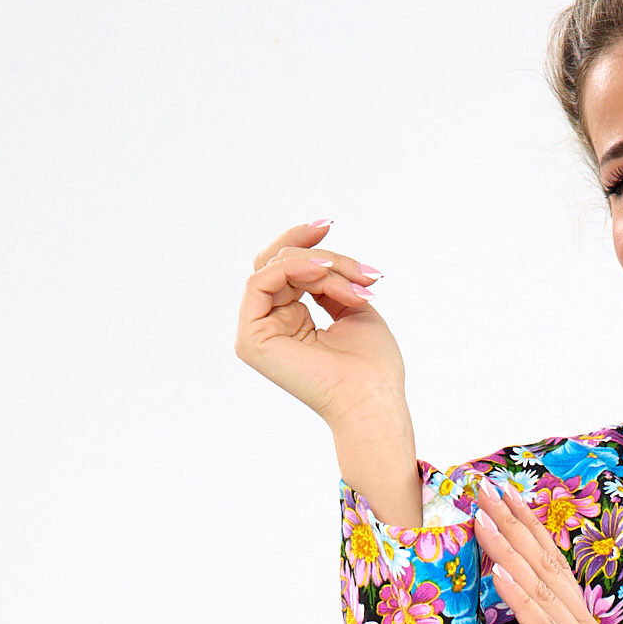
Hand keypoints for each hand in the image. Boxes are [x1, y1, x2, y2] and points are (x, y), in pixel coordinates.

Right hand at [234, 217, 402, 432]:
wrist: (372, 399)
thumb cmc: (372, 366)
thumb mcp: (353, 306)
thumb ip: (329, 280)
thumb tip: (318, 255)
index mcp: (289, 322)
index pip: (285, 269)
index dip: (304, 243)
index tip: (328, 224)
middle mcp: (268, 327)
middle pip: (276, 263)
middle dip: (318, 254)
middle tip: (355, 265)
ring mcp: (256, 334)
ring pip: (273, 268)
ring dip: (318, 266)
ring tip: (353, 284)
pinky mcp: (251, 340)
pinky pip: (260, 282)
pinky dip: (295, 270)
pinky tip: (325, 273)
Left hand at [473, 476, 622, 623]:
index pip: (550, 572)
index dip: (526, 533)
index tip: (501, 501)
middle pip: (545, 565)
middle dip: (513, 523)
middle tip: (484, 486)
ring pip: (540, 588)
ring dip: (509, 549)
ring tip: (483, 515)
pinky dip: (519, 597)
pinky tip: (499, 572)